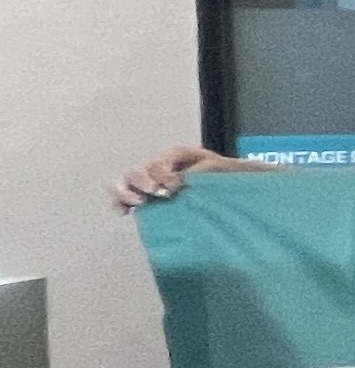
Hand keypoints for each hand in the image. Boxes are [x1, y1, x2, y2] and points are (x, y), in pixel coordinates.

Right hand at [114, 145, 255, 209]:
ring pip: (122, 182)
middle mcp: (154, 165)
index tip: (174, 186)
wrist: (222, 178)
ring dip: (127, 192)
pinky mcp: (141, 194)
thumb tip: (175, 184)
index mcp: (171, 155)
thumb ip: (196, 172)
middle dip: (144, 182)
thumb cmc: (219, 171)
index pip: (157, 162)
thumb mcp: (213, 166)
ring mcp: (145, 179)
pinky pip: (121, 197)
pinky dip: (119, 203)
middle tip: (158, 193)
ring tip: (141, 202)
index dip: (162, 174)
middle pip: (136, 171)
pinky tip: (125, 212)